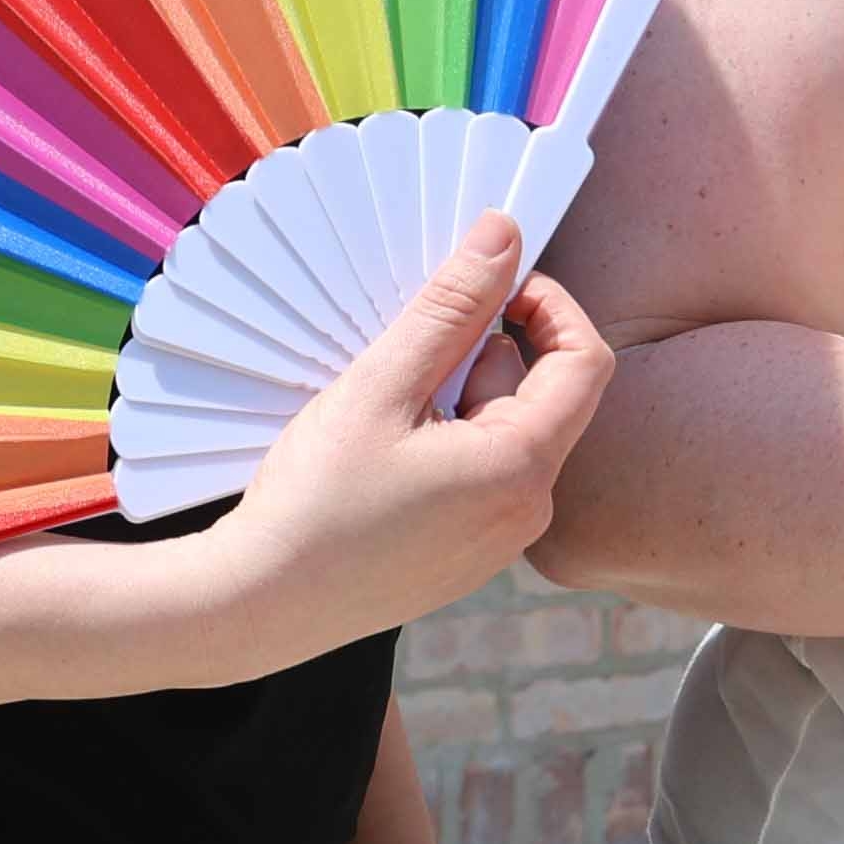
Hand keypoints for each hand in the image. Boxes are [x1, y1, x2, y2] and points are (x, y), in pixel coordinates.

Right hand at [225, 215, 616, 659]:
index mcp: (522, 468)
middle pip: (545, 396)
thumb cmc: (314, 501)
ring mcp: (498, 542)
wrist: (258, 607)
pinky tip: (382, 451)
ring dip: (460, 397)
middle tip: (412, 347)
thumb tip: (504, 236)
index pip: (585, 361)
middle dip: (488, 353)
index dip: (549, 306)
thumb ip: (451, 307)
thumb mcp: (381, 387)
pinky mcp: (466, 557)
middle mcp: (527, 511)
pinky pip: (482, 475)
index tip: (492, 283)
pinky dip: (447, 441)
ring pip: (507, 433)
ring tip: (385, 407)